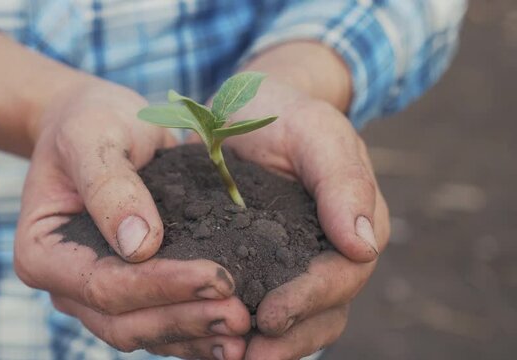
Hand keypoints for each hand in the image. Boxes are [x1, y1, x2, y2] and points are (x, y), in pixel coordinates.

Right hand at [14, 79, 249, 358]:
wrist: (99, 123)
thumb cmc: (89, 122)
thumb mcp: (91, 137)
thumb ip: (109, 186)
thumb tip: (140, 245)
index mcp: (42, 252)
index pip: (104, 285)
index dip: (160, 286)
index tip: (217, 277)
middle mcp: (66, 284)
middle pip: (123, 321)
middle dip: (184, 319)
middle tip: (240, 315)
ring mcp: (97, 293)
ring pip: (143, 331)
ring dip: (194, 333)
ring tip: (244, 330)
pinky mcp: (129, 290)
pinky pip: (159, 320)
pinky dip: (194, 328)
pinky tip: (233, 330)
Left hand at [222, 77, 390, 358]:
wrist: (246, 108)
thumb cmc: (282, 112)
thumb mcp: (314, 131)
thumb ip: (342, 180)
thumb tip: (366, 244)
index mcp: (352, 223)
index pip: (342, 277)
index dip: (309, 302)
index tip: (269, 317)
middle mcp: (329, 252)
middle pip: (323, 313)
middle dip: (288, 340)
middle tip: (247, 359)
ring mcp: (294, 263)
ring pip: (295, 322)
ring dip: (269, 347)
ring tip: (229, 358)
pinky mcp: (260, 266)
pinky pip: (260, 306)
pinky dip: (243, 329)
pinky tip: (212, 338)